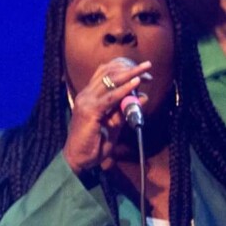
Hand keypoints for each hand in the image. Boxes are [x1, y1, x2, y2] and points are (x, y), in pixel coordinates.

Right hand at [64, 59, 149, 175]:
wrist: (78, 158)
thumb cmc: (94, 142)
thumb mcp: (113, 123)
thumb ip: (125, 110)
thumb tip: (142, 97)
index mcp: (88, 96)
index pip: (104, 73)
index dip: (123, 68)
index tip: (142, 71)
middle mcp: (85, 96)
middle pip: (108, 73)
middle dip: (130, 68)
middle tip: (147, 67)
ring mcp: (86, 102)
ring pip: (109, 81)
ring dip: (130, 74)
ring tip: (145, 70)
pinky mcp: (89, 111)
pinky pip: (110, 97)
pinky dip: (124, 89)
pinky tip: (136, 83)